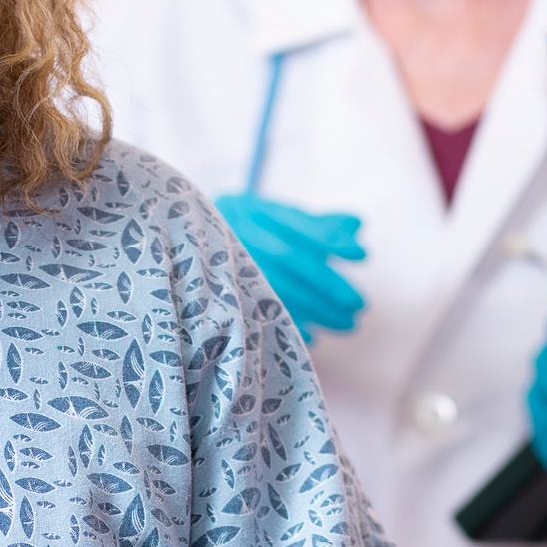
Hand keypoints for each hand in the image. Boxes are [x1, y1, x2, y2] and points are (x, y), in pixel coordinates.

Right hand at [215, 193, 365, 336]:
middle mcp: (231, 233)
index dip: (328, 238)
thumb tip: (357, 224)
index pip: (294, 224)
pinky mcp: (213, 297)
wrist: (184, 253)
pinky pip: (253, 313)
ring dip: (314, 308)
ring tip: (346, 324)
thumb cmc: (245, 238)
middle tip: (359, 306)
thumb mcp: (276, 223)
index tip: (362, 256)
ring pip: (272, 286)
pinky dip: (285, 324)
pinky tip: (312, 336)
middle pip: (285, 257)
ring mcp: (218, 264)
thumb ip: (317, 225)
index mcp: (248, 210)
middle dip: (326, 282)